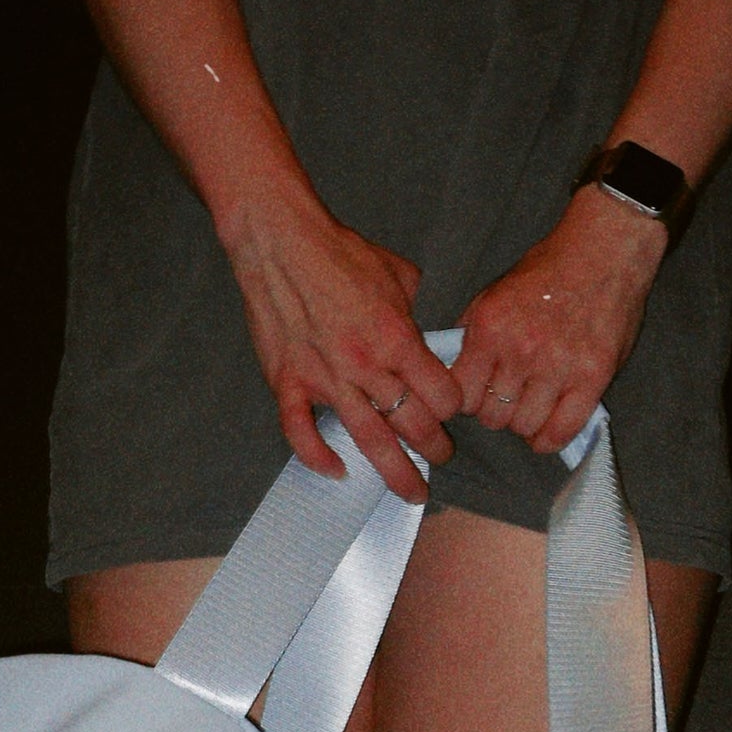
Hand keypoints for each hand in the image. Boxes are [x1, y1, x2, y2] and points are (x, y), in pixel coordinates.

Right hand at [223, 190, 462, 501]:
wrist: (280, 242)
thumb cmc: (338, 252)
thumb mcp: (397, 272)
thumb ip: (415, 305)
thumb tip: (422, 322)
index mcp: (397, 338)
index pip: (441, 395)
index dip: (452, 408)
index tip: (450, 412)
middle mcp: (366, 366)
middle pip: (413, 425)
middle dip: (435, 448)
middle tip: (441, 457)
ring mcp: (326, 378)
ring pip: (369, 440)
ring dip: (395, 471)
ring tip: (412, 490)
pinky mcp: (289, 382)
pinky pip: (301, 432)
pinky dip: (317, 456)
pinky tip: (337, 470)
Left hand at [451, 184, 667, 455]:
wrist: (604, 251)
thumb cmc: (549, 269)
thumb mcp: (494, 292)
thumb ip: (473, 331)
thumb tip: (455, 368)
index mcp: (490, 329)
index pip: (462, 394)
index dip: (467, 400)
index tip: (478, 395)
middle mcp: (521, 352)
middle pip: (491, 416)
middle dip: (495, 412)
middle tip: (507, 400)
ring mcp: (558, 368)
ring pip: (523, 426)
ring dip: (523, 424)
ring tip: (530, 409)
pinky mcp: (592, 379)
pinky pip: (562, 430)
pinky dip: (549, 440)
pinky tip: (545, 434)